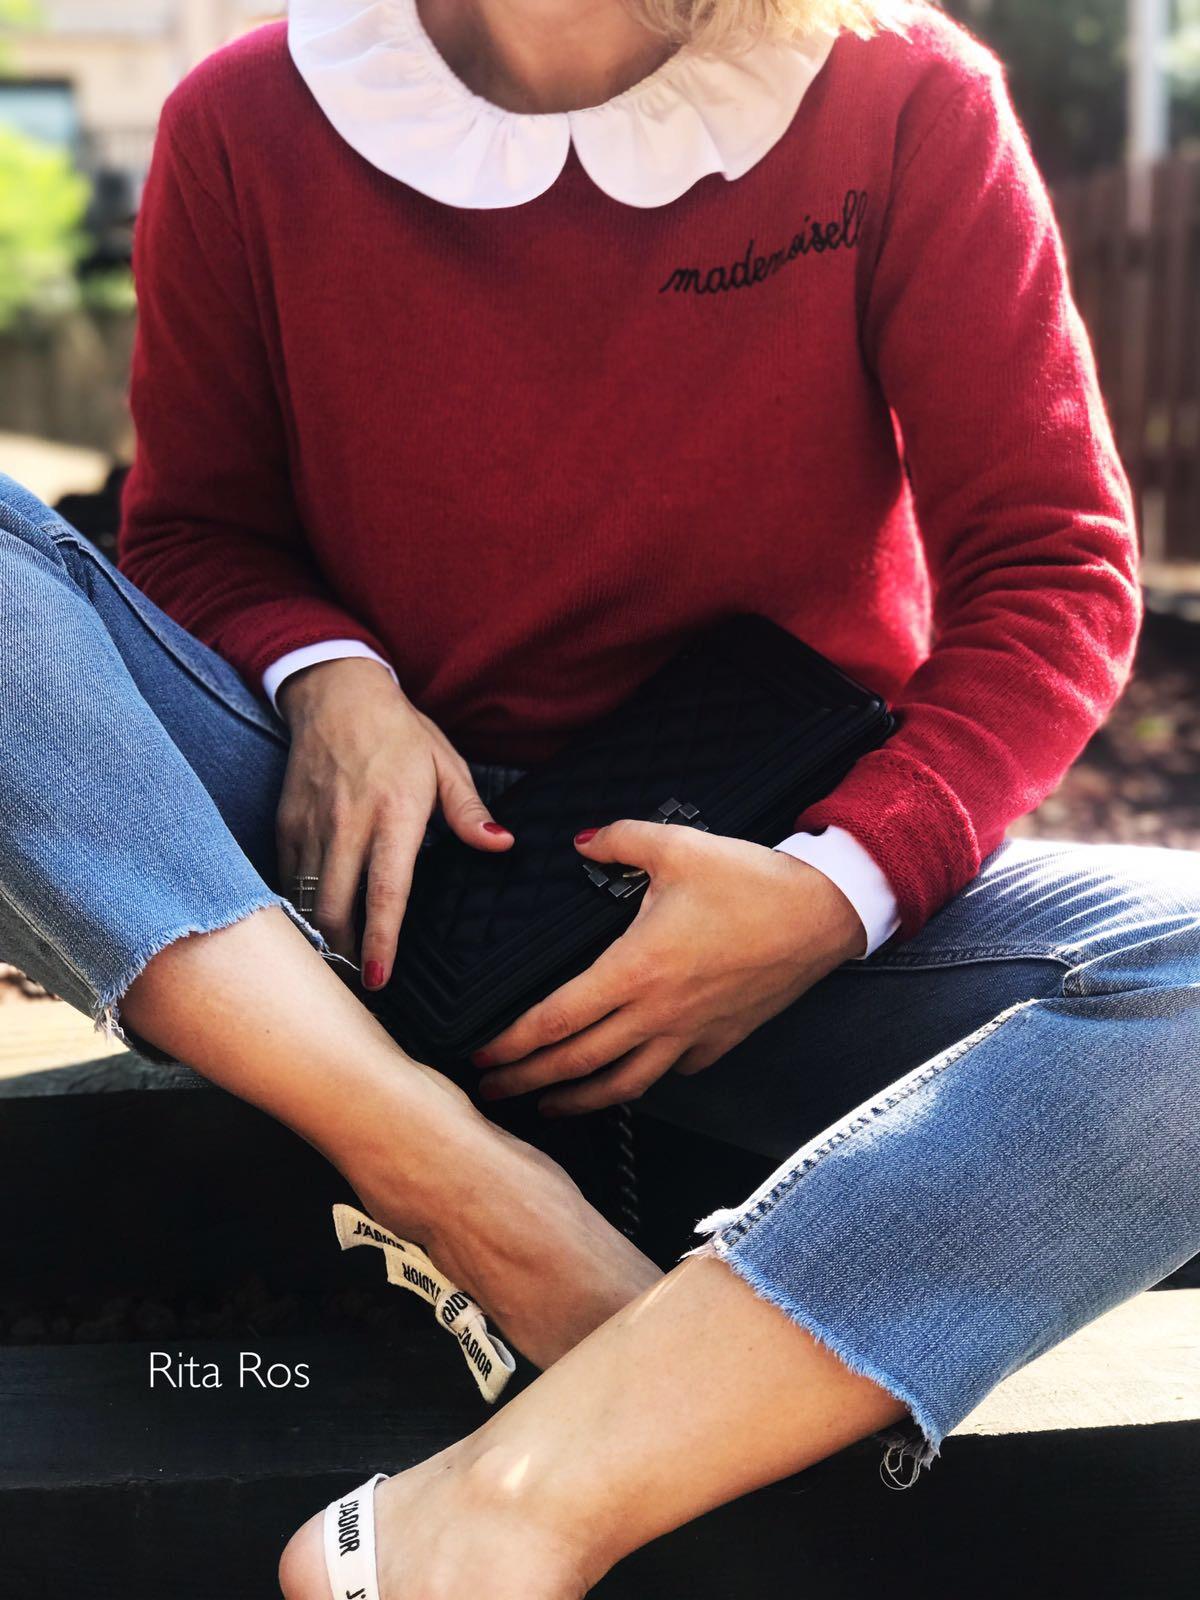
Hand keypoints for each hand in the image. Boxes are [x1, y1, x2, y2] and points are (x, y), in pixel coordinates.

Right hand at [275, 657, 512, 986]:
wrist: (335, 691)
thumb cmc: (399, 732)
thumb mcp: (445, 764)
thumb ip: (470, 811)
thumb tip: (501, 845)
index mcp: (394, 815)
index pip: (387, 891)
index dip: (381, 940)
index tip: (379, 978)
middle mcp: (348, 825)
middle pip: (336, 907)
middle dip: (345, 952)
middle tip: (360, 983)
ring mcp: (312, 825)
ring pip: (306, 899)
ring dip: (321, 936)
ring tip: (339, 963)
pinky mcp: (286, 823)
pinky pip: (288, 878)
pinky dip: (299, 907)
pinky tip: (316, 924)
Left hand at [473, 821, 867, 1113]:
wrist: (823, 915)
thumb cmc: (752, 883)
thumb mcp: (677, 845)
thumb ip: (618, 840)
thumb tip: (580, 841)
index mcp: (635, 970)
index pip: (556, 1019)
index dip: (512, 1043)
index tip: (482, 1054)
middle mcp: (657, 1014)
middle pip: (577, 1063)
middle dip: (528, 1081)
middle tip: (492, 1092)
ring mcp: (690, 1035)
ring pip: (623, 1084)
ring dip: (578, 1099)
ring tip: (547, 1105)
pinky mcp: (719, 1041)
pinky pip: (671, 1072)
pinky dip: (640, 1081)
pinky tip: (626, 1079)